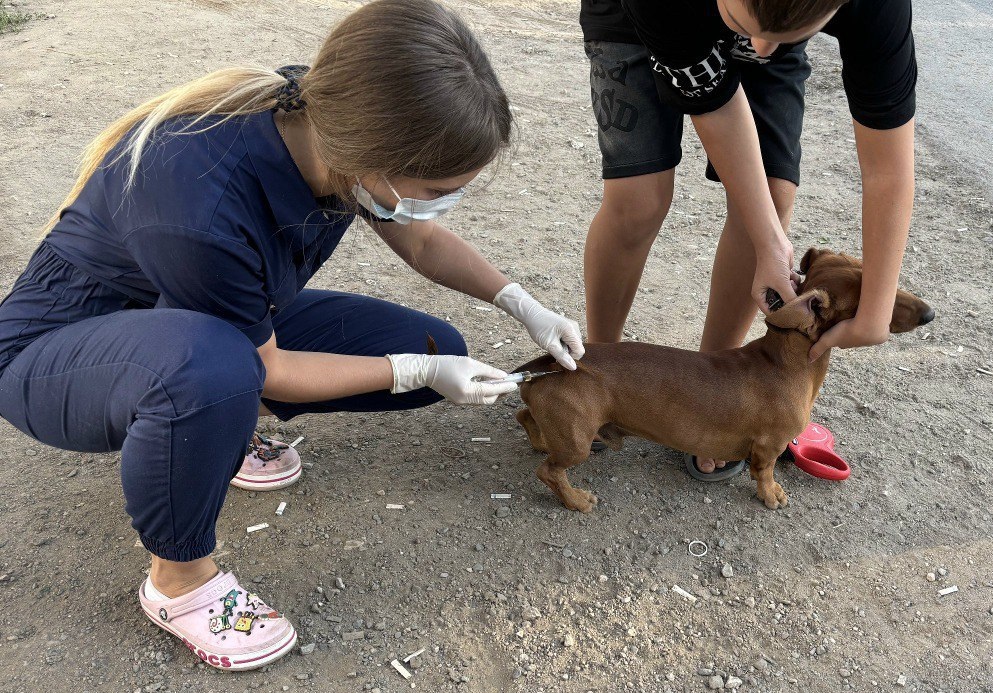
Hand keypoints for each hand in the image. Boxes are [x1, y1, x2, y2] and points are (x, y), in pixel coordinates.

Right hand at [387, 353, 517, 404]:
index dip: (505, 387)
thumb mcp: (470, 364)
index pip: (492, 390)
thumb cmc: (447, 364)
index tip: (515, 383)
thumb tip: (503, 375)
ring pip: (483, 401)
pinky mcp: (458, 400)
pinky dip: (484, 394)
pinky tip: (489, 386)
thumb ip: (488, 371)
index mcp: (468, 391)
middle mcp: (465, 400)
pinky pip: (476, 400)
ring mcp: (461, 402)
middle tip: (510, 384)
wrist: (426, 370)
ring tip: (501, 384)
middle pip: (489, 400)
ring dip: (493, 393)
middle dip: (501, 393)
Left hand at [493, 283, 584, 368]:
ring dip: (564, 348)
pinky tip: (554, 339)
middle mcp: (575, 327)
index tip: (558, 356)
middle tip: (553, 348)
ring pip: (573, 344)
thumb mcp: (549, 345)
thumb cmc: (539, 328)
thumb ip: (562, 356)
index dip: (570, 357)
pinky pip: (570, 339)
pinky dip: (563, 343)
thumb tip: (573, 367)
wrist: (531, 314)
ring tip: (552, 342)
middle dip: (567, 352)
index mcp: (571, 331)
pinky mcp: (568, 326)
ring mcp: (572, 326)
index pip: (580, 351)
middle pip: (577, 348)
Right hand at [752, 238, 800, 314]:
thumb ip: (790, 299)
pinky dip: (795, 281)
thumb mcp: (781, 284)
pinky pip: (793, 285)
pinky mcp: (785, 277)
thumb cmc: (772, 264)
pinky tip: (791, 274)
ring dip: (793, 290)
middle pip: (781, 304)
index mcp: (760, 296)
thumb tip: (800, 310)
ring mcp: (776, 284)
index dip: (781, 315)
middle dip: (789, 300)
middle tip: (796, 299)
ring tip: (790, 282)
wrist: (775, 244)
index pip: (770, 312)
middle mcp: (767, 291)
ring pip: (789, 294)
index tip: (793, 318)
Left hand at [808, 314, 889, 361]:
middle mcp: (862, 344)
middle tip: (851, 326)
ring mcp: (874, 339)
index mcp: (849, 344)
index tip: (838, 334)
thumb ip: (818, 348)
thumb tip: (809, 361)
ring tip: (863, 320)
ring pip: (868, 333)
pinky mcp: (883, 334)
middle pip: (856, 338)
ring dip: (866, 328)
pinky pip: (880, 328)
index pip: (843, 343)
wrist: (869, 325)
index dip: (840, 340)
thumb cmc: (847, 332)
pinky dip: (877, 324)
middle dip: (853, 334)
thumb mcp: (828, 339)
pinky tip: (876, 319)